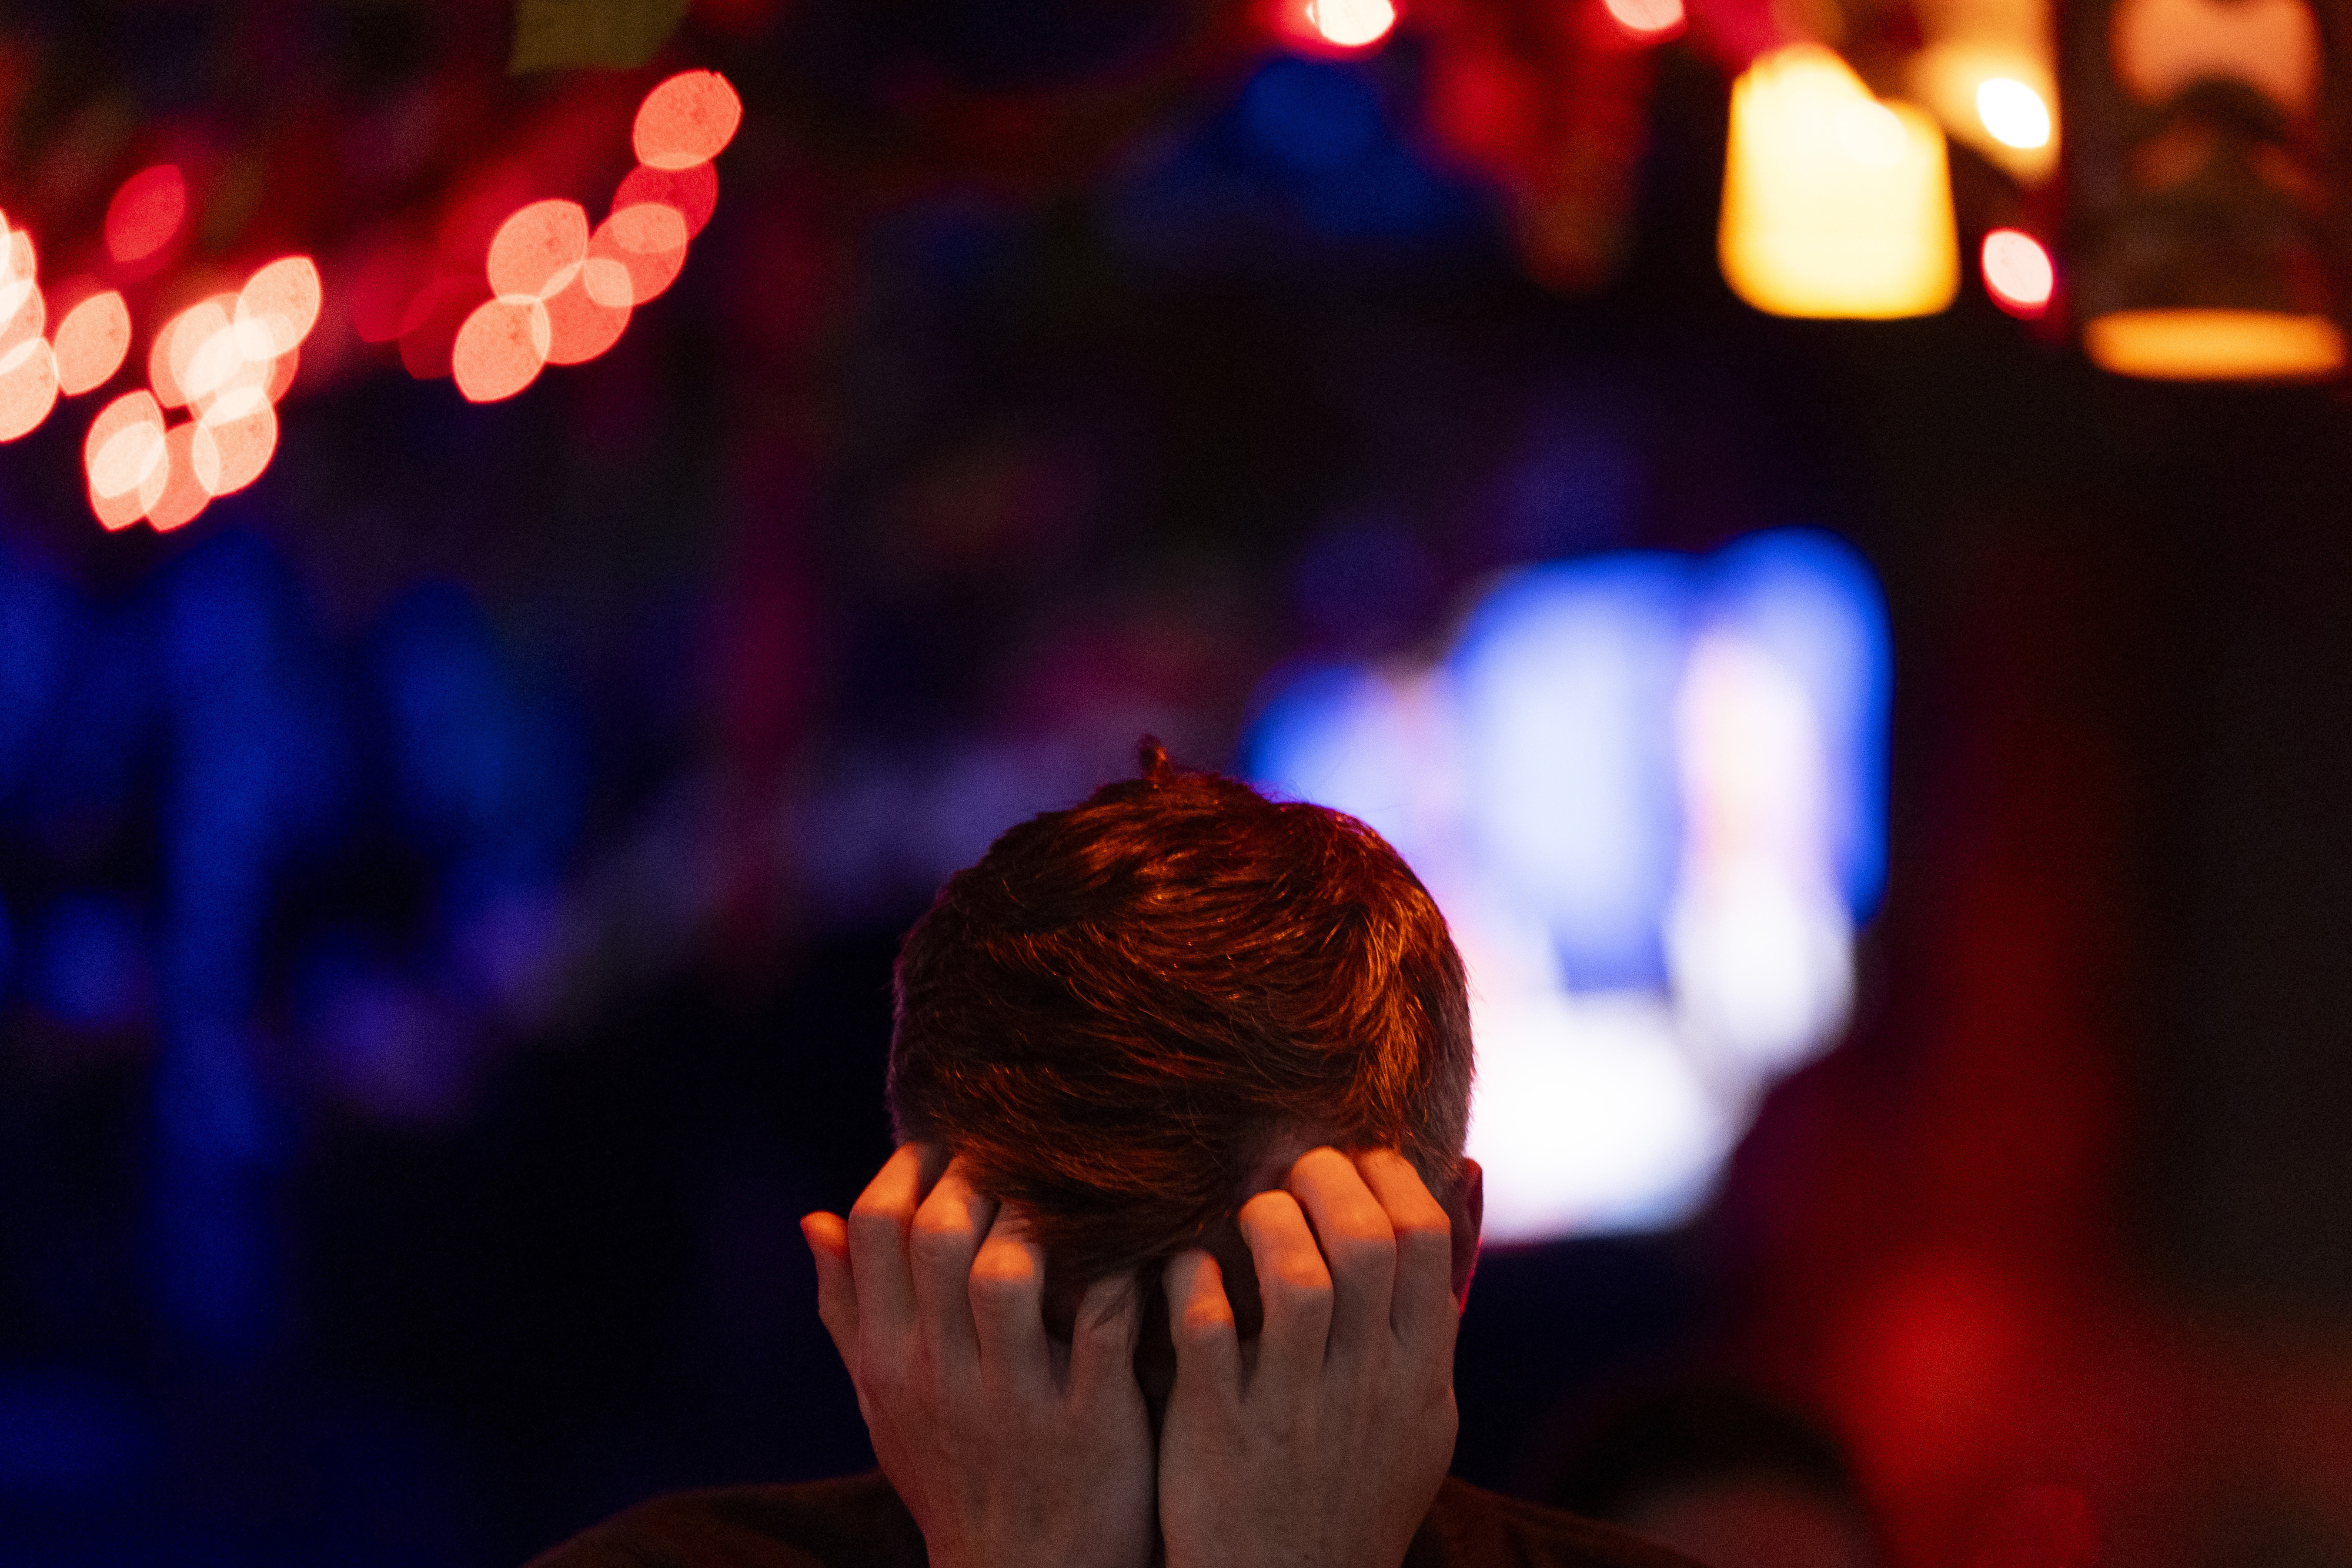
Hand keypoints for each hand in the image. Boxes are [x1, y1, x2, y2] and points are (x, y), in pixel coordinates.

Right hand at [803, 1144, 1154, 1567]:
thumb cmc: (954, 1475)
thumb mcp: (884, 1405)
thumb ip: (849, 1312)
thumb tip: (815, 1218)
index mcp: (889, 1361)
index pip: (876, 1228)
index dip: (912, 1166)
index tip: (949, 1148)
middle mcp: (940, 1376)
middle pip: (940, 1234)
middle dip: (982, 1177)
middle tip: (1018, 1163)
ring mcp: (1015, 1402)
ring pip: (1011, 1271)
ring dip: (1043, 1221)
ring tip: (1069, 1206)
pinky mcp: (1092, 1423)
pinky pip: (1108, 1320)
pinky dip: (1127, 1273)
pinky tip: (1140, 1252)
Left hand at [1156, 1147, 1460, 1567]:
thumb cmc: (1354, 1488)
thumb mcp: (1422, 1412)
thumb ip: (1435, 1310)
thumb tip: (1460, 1184)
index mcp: (1418, 1376)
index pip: (1425, 1240)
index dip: (1389, 1178)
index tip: (1359, 1163)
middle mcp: (1364, 1385)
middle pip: (1366, 1240)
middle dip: (1327, 1178)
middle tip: (1297, 1172)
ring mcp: (1290, 1406)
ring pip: (1293, 1275)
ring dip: (1266, 1220)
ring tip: (1252, 1214)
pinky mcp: (1216, 1427)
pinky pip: (1204, 1324)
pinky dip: (1192, 1278)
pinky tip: (1188, 1271)